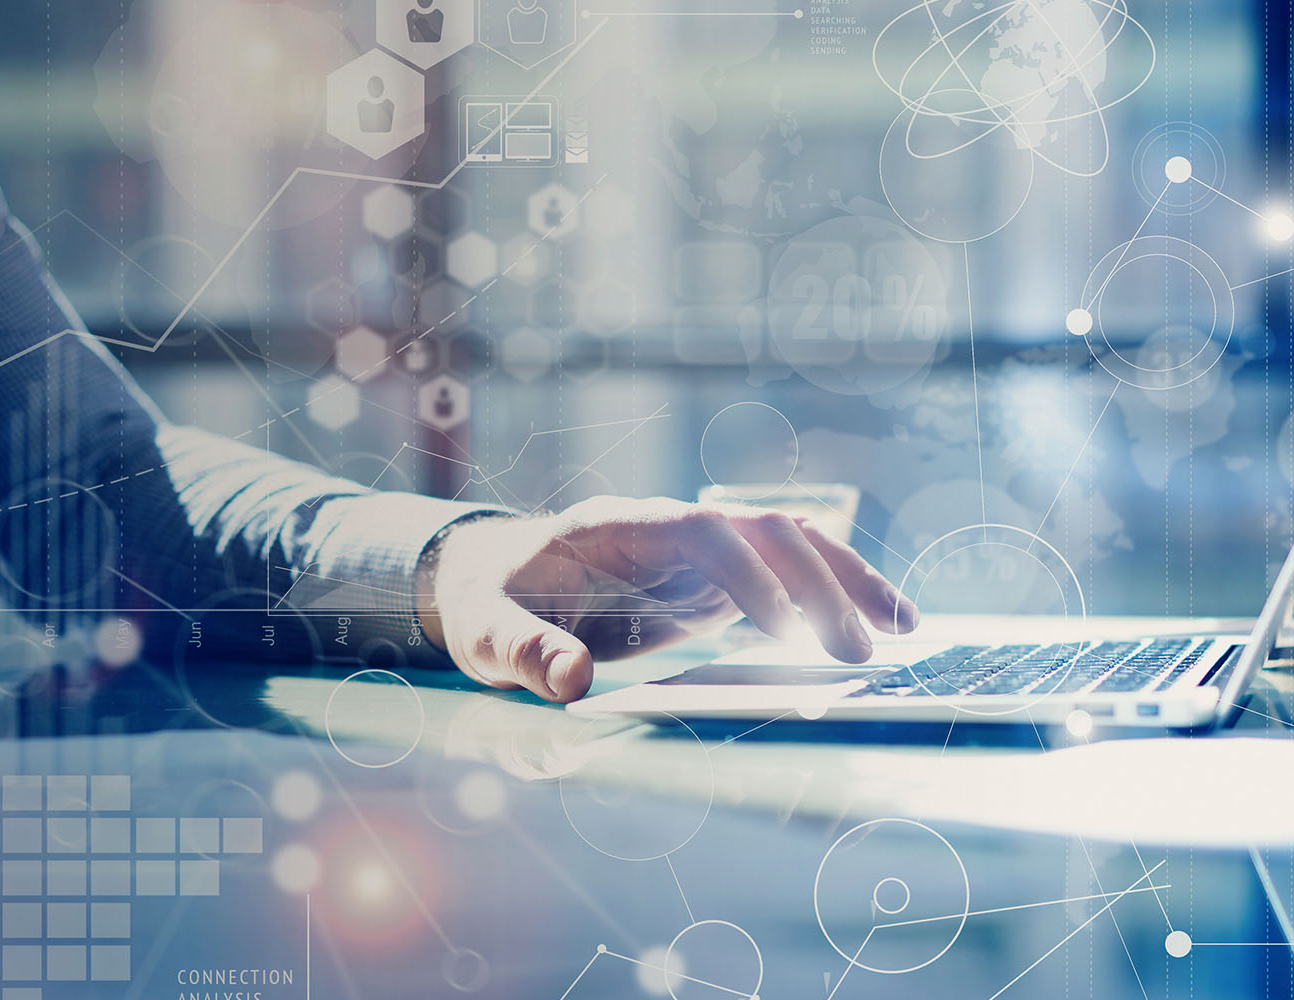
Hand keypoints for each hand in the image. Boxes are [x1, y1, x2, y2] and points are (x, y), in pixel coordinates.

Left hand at [417, 496, 918, 702]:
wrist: (487, 580)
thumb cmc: (485, 602)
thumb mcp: (483, 633)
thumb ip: (523, 653)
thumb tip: (574, 683)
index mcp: (616, 525)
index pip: (701, 530)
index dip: (747, 572)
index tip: (782, 627)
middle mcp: (668, 530)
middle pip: (760, 531)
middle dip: (815, 581)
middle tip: (857, 651)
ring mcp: (691, 554)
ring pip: (784, 547)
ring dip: (843, 580)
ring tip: (903, 628)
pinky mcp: (706, 585)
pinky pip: (778, 582)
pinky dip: (826, 600)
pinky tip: (870, 630)